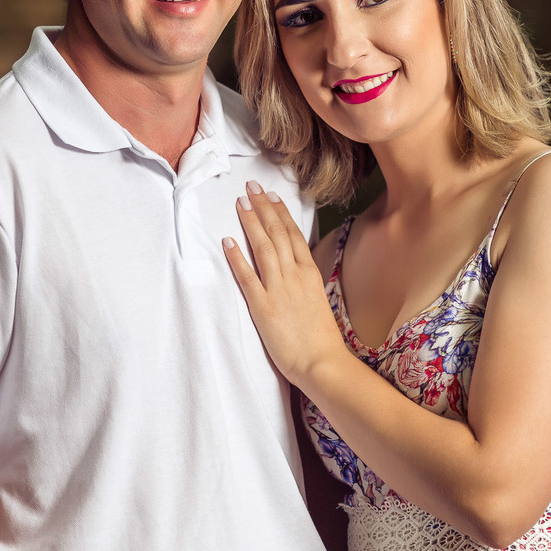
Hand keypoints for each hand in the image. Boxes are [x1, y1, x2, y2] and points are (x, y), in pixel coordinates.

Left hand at [222, 181, 346, 385]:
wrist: (323, 362)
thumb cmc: (320, 338)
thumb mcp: (317, 300)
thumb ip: (304, 282)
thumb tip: (295, 269)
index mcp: (309, 273)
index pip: (294, 235)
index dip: (280, 213)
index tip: (271, 196)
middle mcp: (295, 276)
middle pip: (278, 234)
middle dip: (263, 208)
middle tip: (251, 187)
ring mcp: (279, 290)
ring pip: (264, 247)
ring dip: (251, 223)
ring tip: (240, 203)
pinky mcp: (263, 307)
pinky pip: (248, 277)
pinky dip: (237, 258)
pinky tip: (227, 242)